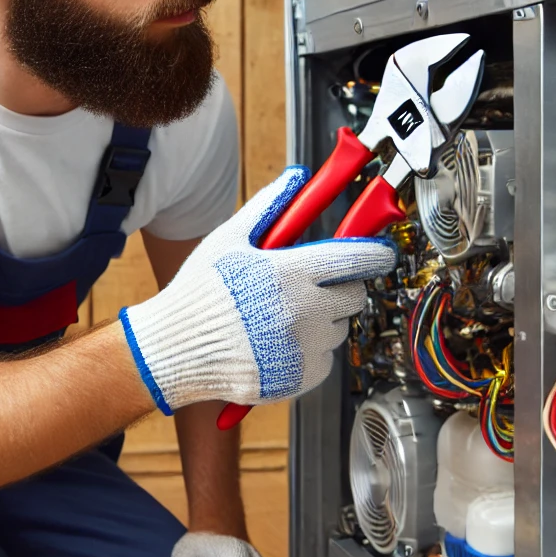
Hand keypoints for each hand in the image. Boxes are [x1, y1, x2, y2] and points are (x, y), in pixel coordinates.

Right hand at [120, 167, 396, 412]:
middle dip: (340, 287)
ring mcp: (302, 349)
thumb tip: (296, 178)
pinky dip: (311, 351)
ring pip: (339, 329)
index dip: (375, 254)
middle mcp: (301, 313)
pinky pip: (325, 360)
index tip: (383, 254)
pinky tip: (279, 341)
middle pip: (354, 296)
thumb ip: (269, 206)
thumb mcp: (229, 240)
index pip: (354, 259)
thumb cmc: (198, 293)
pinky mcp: (299, 378)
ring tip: (283, 316)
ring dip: (323, 321)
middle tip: (313, 286)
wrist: (172, 350)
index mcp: (288, 273)